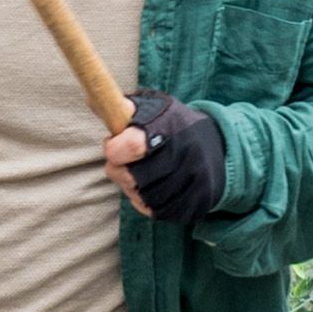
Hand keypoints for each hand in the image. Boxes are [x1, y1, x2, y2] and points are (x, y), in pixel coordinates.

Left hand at [108, 92, 226, 222]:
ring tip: (140, 174)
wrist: (221, 149)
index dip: (114, 148)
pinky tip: (153, 188)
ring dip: (133, 188)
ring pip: (141, 197)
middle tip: (125, 162)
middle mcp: (186, 157)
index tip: (113, 144)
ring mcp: (192, 184)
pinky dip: (147, 202)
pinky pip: (155, 211)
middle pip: (131, 178)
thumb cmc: (175, 127)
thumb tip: (92, 99)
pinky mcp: (194, 205)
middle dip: (119, 170)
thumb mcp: (155, 107)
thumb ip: (125, 107)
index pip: (131, 146)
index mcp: (173, 128)